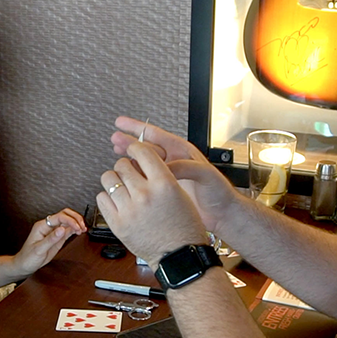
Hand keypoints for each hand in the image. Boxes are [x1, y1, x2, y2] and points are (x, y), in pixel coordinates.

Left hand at [12, 208, 86, 275]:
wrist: (25, 265)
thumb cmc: (28, 257)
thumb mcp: (39, 249)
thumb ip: (51, 239)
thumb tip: (62, 229)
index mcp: (42, 226)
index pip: (59, 217)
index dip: (70, 220)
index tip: (77, 227)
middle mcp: (48, 226)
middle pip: (64, 214)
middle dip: (75, 218)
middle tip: (82, 225)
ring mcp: (53, 231)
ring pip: (67, 221)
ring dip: (77, 223)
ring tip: (83, 229)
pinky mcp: (57, 238)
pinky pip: (68, 230)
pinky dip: (75, 229)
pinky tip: (80, 231)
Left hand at [96, 142, 208, 268]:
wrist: (179, 256)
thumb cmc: (184, 228)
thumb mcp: (180, 193)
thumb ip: (160, 176)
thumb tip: (140, 163)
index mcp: (164, 184)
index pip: (141, 152)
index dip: (135, 148)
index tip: (133, 150)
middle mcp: (145, 195)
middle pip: (122, 165)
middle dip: (125, 166)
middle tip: (129, 172)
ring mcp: (129, 210)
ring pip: (108, 179)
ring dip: (114, 179)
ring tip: (122, 186)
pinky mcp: (117, 224)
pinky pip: (102, 198)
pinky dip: (107, 197)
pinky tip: (117, 201)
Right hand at [111, 116, 240, 231]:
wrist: (223, 215)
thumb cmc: (220, 193)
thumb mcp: (205, 175)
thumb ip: (185, 167)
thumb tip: (165, 167)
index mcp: (182, 153)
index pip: (155, 135)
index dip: (137, 128)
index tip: (122, 123)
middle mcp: (174, 162)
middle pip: (146, 147)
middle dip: (129, 141)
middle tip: (113, 138)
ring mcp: (169, 176)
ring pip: (144, 163)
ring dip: (130, 158)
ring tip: (115, 152)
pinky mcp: (166, 190)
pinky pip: (146, 180)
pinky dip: (135, 176)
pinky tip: (127, 177)